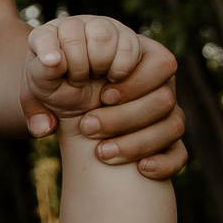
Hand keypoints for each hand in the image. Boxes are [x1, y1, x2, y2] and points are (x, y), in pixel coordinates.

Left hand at [20, 17, 187, 178]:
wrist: (57, 99)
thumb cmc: (55, 78)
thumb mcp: (43, 70)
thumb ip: (44, 64)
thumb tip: (51, 61)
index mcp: (138, 53)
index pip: (160, 61)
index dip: (134, 81)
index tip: (103, 94)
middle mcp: (158, 80)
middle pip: (165, 98)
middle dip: (126, 117)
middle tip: (87, 126)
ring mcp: (164, 110)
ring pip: (173, 125)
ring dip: (137, 142)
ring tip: (101, 152)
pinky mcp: (164, 140)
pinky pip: (179, 154)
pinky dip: (164, 163)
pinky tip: (142, 169)